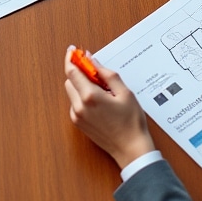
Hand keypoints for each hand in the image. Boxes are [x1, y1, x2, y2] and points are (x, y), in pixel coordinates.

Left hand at [64, 47, 154, 168]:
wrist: (131, 149)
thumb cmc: (131, 122)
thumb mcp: (125, 92)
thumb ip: (106, 73)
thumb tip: (93, 60)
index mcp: (90, 96)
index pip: (72, 71)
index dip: (71, 58)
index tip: (73, 51)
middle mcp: (79, 106)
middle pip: (70, 80)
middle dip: (79, 73)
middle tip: (94, 72)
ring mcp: (77, 116)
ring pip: (71, 92)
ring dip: (81, 85)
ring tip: (102, 91)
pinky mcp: (78, 124)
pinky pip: (75, 104)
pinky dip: (82, 98)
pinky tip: (99, 102)